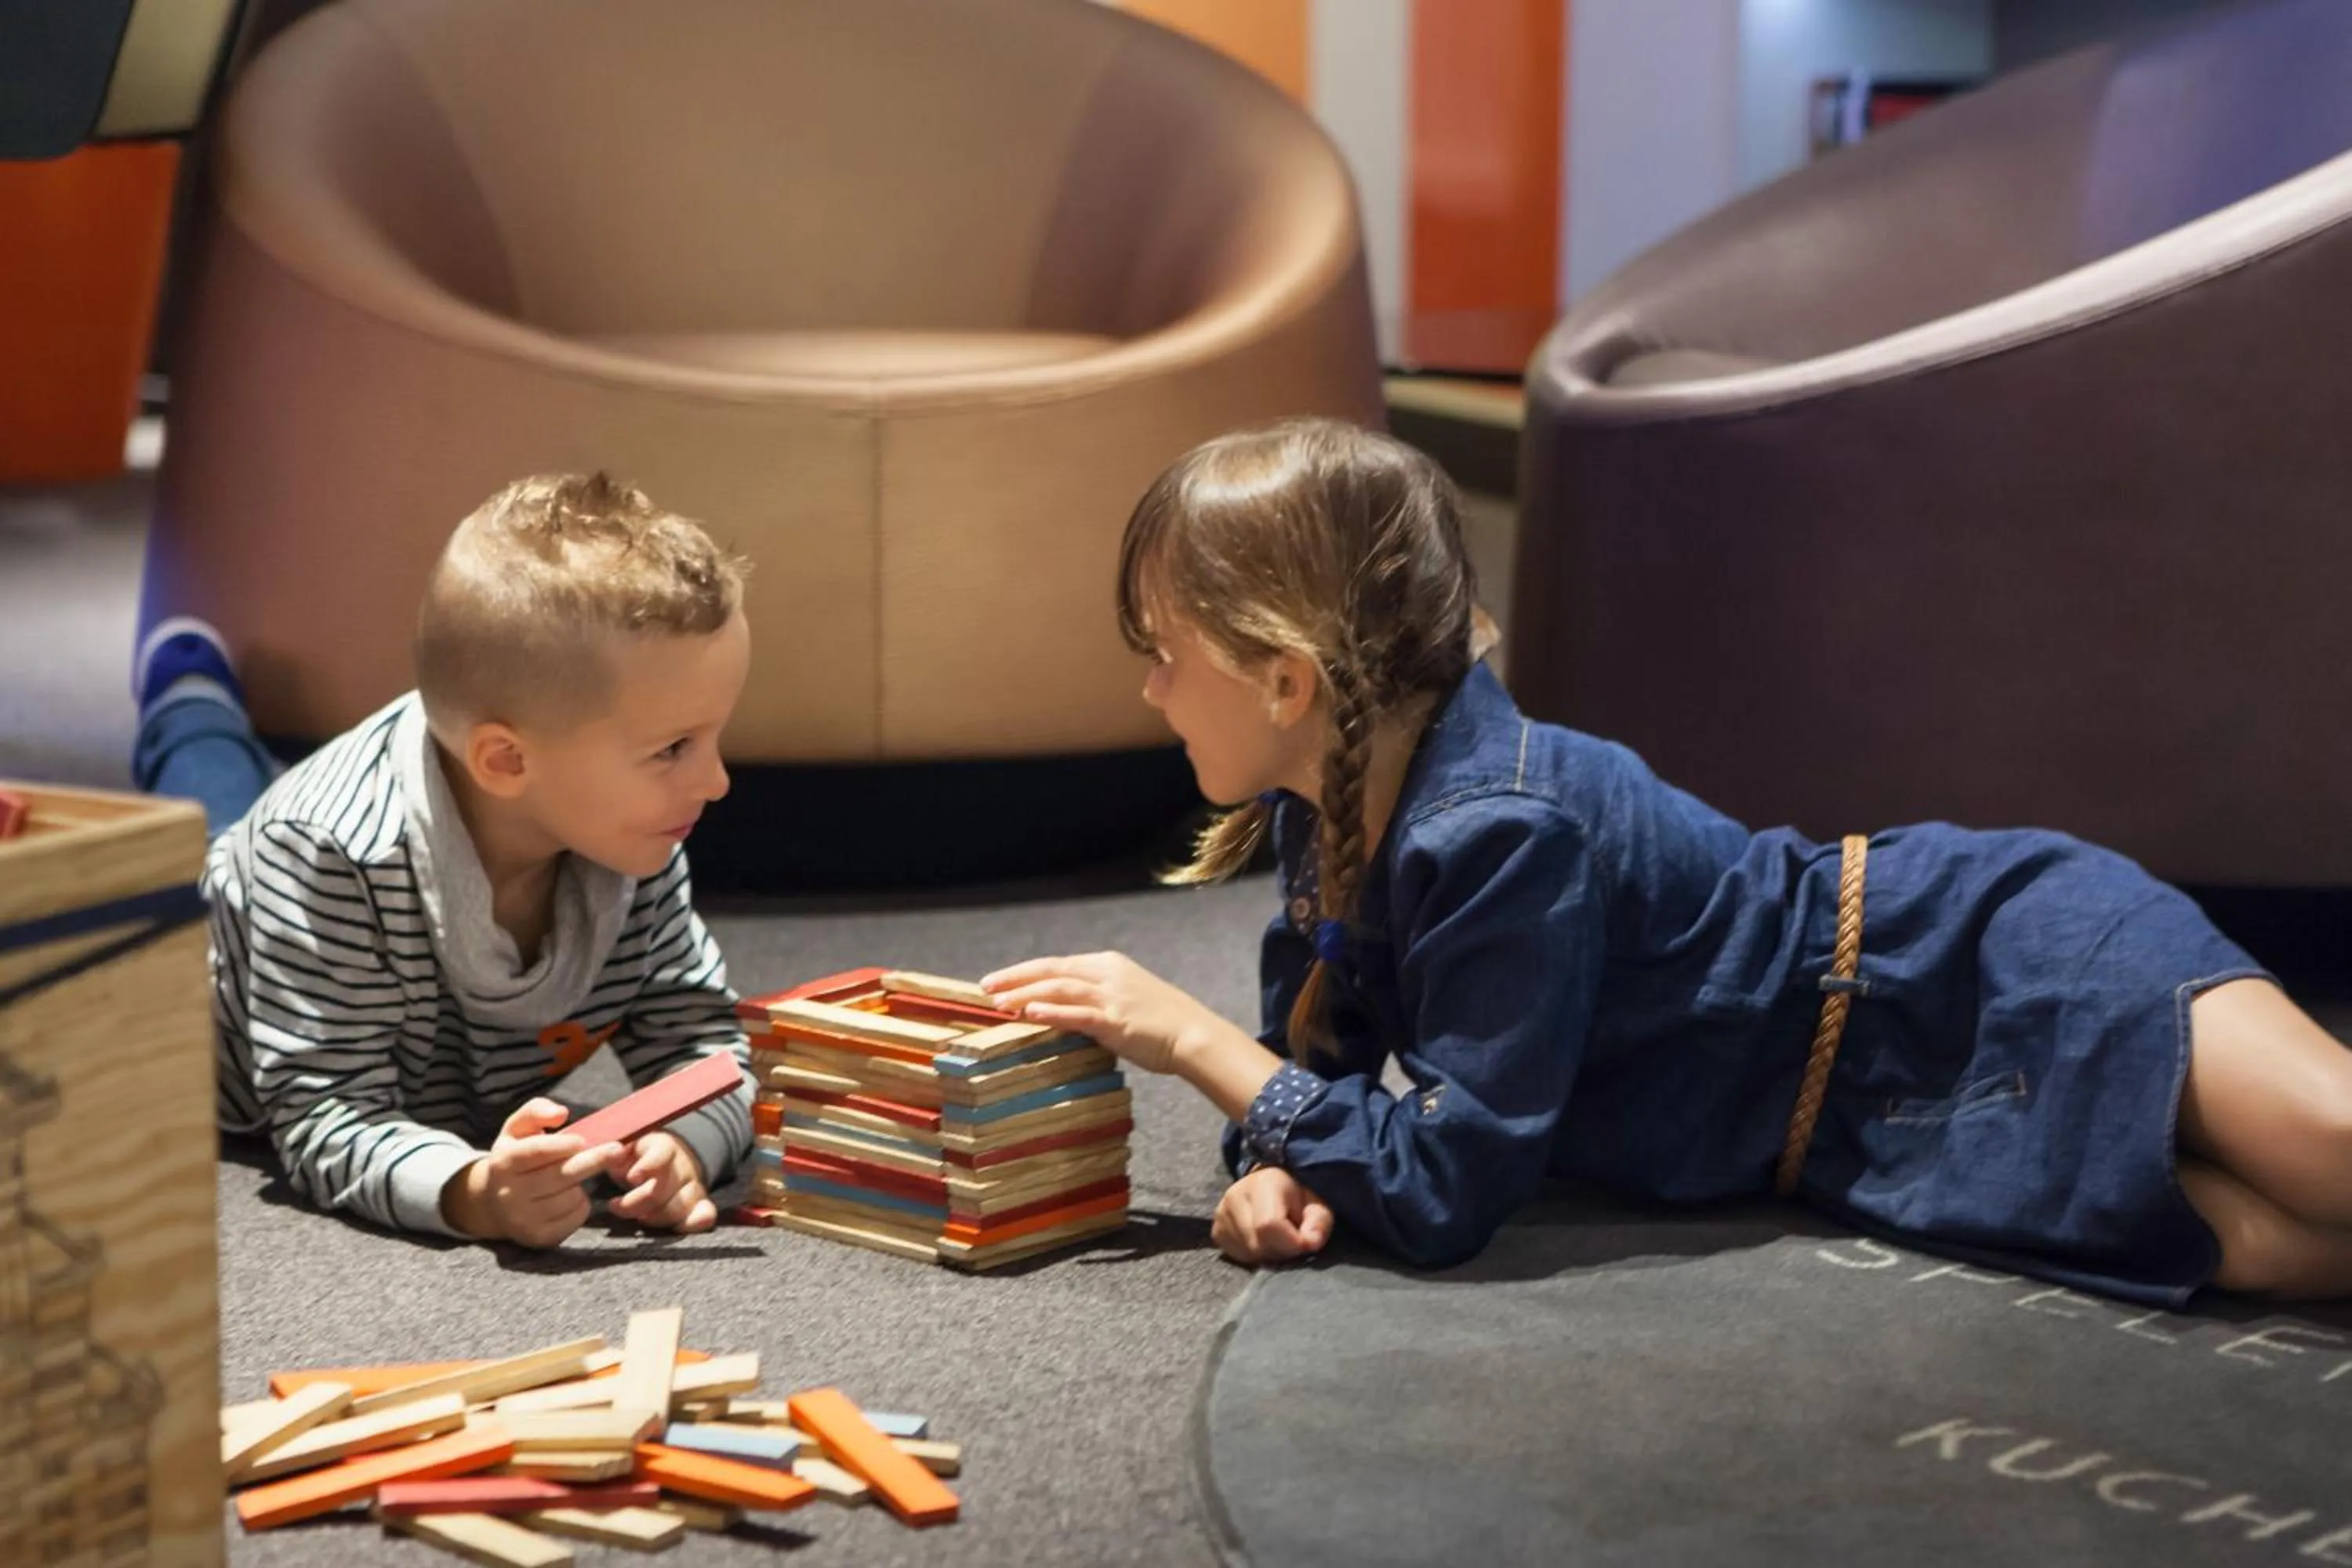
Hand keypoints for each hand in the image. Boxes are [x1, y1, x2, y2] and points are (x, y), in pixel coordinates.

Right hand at [443, 1098, 616, 1246]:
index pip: (535, 1153)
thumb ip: (536, 1111)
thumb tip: (561, 1113)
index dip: (560, 1146)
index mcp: (504, 1162)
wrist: (492, 1204)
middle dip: (592, 1161)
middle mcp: (509, 1194)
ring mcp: (523, 1219)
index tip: (583, 1139)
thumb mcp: (516, 1129)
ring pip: (570, 1197)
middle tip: (617, 1150)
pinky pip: (575, 1217)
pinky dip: (581, 1205)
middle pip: (559, 1176)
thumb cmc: (514, 1158)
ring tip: (572, 1176)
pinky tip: (569, 1196)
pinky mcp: (539, 1238)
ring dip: (582, 1184)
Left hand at [601, 1130, 715, 1232]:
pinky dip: (697, 1222)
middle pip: (663, 1188)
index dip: (649, 1165)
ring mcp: (693, 1184)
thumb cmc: (636, 1157)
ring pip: (679, 1206)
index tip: (632, 1178)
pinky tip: (683, 1227)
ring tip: (637, 1217)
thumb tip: (614, 1153)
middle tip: (615, 1205)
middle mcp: (683, 1165)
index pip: (661, 1153)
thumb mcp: (624, 1148)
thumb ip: (615, 1151)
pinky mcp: (700, 1202)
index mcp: (663, 1146)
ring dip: (654, 1217)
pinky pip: (706, 1213)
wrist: (666, 1160)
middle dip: (635, 1202)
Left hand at [980, 952, 1217, 1073]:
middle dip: (1015, 977)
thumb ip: (1092, 1000)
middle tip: (985, 987)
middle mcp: (1106, 973)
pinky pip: (1078, 1014)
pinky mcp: (1116, 1020)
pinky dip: (1052, 1012)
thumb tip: (1059, 1011)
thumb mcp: (1124, 999)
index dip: (1023, 971)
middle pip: (1052, 970)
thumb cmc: (1160, 1021)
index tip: (997, 980)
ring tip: (1000, 1003)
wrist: (1193, 1034)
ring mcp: (1111, 996)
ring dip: (1026, 994)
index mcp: (1106, 964)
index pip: (1057, 964)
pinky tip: (1030, 1013)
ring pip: (1059, 988)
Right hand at [1212, 1166, 1333, 1264]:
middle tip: (1291, 1239)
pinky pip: (1238, 1257)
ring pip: (1248, 1255)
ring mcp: (1221, 1215)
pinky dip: (1255, 1257)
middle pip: (1258, 1245)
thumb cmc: (1296, 1197)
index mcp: (1263, 1184)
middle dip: (1281, 1251)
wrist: (1268, 1185)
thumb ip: (1319, 1224)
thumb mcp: (1317, 1205)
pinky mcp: (1216, 1231)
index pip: (1269, 1226)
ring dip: (1268, 1255)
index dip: (1291, 1242)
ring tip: (1277, 1239)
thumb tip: (1310, 1243)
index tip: (1306, 1242)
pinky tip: (1262, 1242)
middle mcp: (1235, 1196)